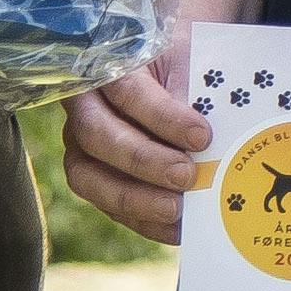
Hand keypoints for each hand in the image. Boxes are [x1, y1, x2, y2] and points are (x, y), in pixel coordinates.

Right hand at [62, 53, 214, 244]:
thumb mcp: (191, 62)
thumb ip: (193, 91)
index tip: (201, 136)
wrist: (180, 73)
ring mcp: (83, 146)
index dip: (162, 116)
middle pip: (97, 135)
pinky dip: (142, 220)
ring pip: (87, 177)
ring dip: (134, 197)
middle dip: (143, 160)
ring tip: (176, 209)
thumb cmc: (185, 63)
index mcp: (109, 65)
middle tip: (186, 174)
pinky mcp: (96, 179)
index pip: (127, 90)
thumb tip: (208, 140)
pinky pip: (108, 205)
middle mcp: (85, 106)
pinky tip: (176, 228)